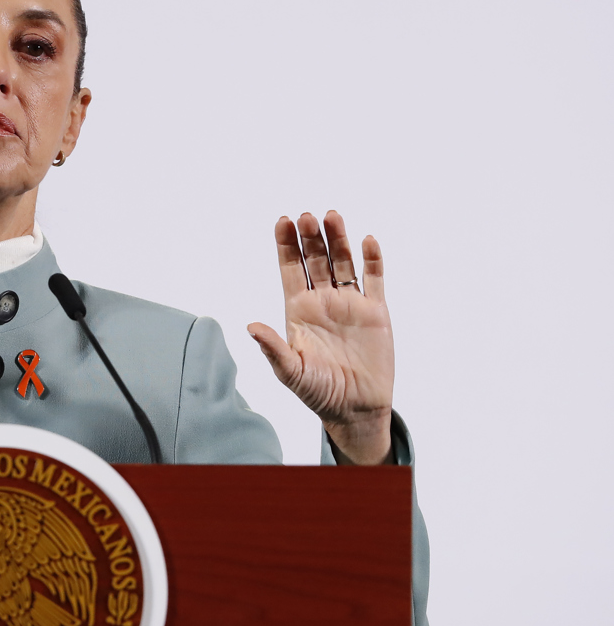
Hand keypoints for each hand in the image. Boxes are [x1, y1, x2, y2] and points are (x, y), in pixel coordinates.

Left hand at [248, 211, 393, 464]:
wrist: (356, 409)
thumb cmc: (318, 393)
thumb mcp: (291, 371)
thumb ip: (272, 348)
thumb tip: (250, 325)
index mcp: (298, 310)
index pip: (290, 269)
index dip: (286, 245)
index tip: (283, 221)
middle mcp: (322, 301)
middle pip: (316, 259)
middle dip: (311, 238)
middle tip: (307, 216)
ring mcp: (349, 304)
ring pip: (343, 262)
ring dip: (339, 239)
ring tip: (333, 216)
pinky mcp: (375, 312)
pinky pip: (374, 279)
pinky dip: (373, 259)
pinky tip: (368, 241)